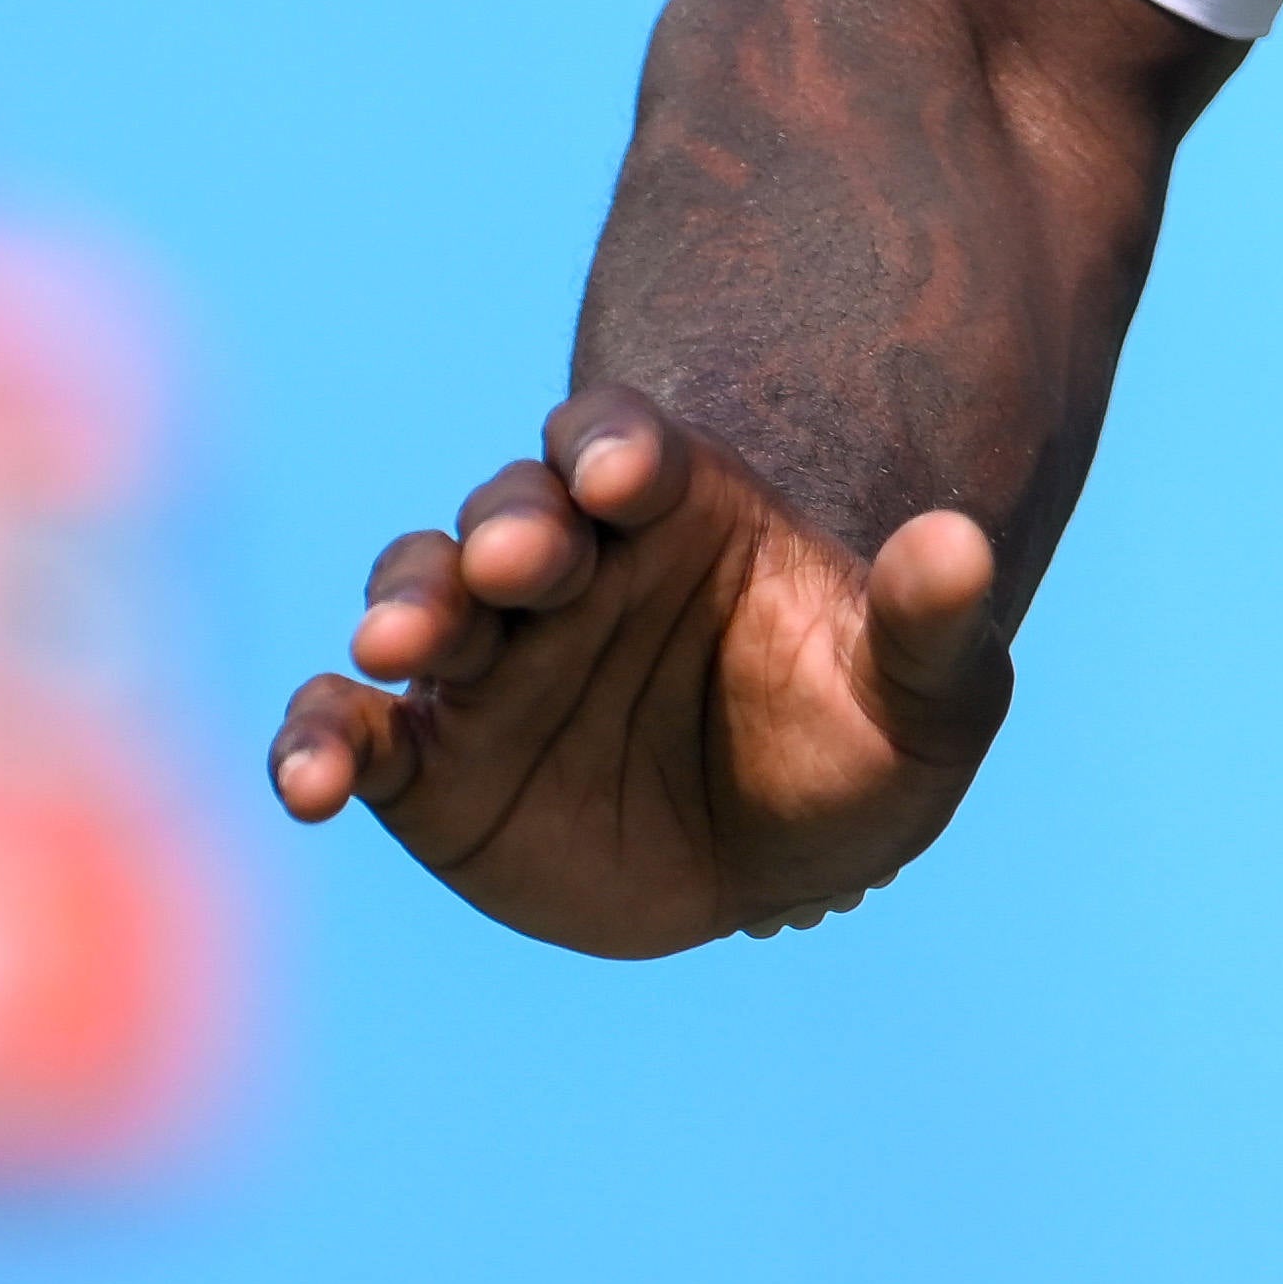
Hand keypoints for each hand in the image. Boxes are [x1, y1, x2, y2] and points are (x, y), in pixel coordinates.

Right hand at [266, 389, 1010, 956]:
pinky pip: (357, 736)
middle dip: (505, 530)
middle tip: (514, 559)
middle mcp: (566, 564)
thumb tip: (970, 541)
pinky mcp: (434, 762)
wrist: (789, 840)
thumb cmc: (859, 730)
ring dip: (404, 612)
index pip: (624, 443)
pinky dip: (318, 746)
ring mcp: (492, 660)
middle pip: (512, 515)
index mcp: (672, 506)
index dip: (614, 444)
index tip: (623, 469)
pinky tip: (311, 785)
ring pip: (422, 604)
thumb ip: (931, 617)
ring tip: (394, 649)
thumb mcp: (926, 685)